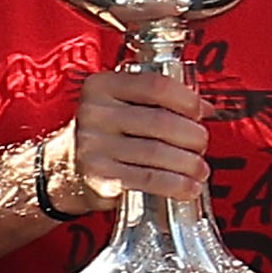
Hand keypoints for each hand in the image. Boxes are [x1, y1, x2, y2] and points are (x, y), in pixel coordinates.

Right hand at [64, 62, 209, 208]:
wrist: (65, 167)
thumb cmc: (106, 133)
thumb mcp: (122, 104)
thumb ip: (159, 99)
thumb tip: (205, 108)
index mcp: (103, 87)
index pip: (155, 86)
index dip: (186, 99)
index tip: (201, 112)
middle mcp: (95, 113)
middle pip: (160, 121)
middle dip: (192, 135)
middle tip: (202, 144)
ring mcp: (95, 147)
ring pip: (157, 153)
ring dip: (188, 163)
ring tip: (200, 169)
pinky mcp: (101, 177)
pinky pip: (147, 180)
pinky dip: (175, 184)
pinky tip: (189, 187)